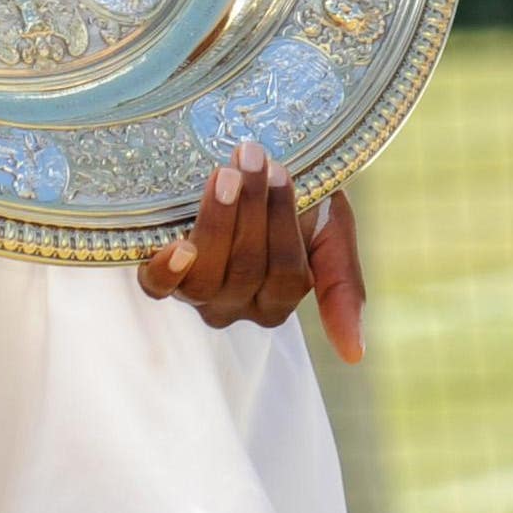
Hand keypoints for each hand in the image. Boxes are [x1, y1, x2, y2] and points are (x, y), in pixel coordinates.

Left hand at [137, 141, 368, 355]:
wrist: (253, 170)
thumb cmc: (300, 201)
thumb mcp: (333, 236)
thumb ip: (343, 290)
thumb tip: (354, 355)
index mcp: (277, 303)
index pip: (286, 274)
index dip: (283, 222)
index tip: (282, 171)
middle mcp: (235, 307)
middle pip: (246, 269)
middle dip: (251, 208)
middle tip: (253, 157)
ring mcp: (196, 294)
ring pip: (207, 275)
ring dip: (218, 221)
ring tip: (225, 174)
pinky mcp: (160, 276)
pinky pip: (158, 288)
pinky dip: (166, 271)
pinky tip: (179, 247)